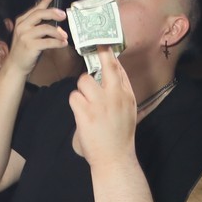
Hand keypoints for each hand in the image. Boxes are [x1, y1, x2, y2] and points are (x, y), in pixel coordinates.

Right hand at [5, 0, 67, 75]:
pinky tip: (63, 44)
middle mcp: (22, 26)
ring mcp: (25, 36)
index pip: (35, 8)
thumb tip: (51, 14)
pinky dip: (57, 42)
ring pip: (45, 28)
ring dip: (58, 32)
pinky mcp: (30, 46)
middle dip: (53, 13)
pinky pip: (48, 42)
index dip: (44, 0)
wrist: (15, 66)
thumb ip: (37, 24)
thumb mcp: (28, 33)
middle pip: (39, 14)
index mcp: (21, 21)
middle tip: (63, 15)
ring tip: (65, 36)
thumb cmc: (25, 49)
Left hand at [68, 48, 137, 165]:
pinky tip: (81, 114)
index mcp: (126, 95)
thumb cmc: (119, 134)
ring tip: (85, 103)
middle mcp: (116, 96)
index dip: (109, 54)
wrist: (115, 158)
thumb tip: (114, 68)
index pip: (118, 68)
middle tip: (92, 48)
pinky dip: (75, 104)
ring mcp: (101, 104)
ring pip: (83, 81)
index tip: (103, 43)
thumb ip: (121, 90)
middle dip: (98, 55)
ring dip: (81, 90)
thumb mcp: (128, 110)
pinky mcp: (86, 113)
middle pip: (105, 66)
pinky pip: (74, 97)